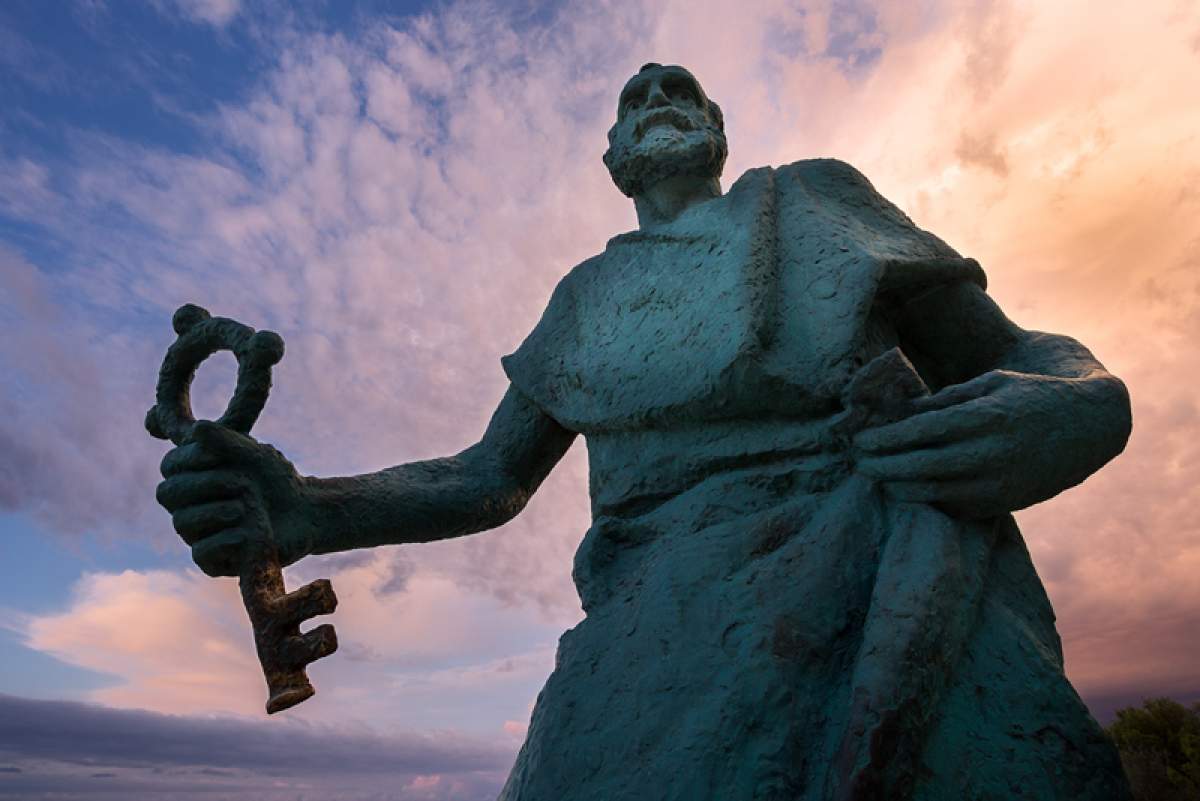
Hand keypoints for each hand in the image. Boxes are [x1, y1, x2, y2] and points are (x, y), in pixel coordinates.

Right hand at [156, 420, 314, 576]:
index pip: (170, 466)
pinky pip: (202, 553)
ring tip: (244, 507)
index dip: (188, 458)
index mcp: (193, 476)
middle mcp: (189, 505)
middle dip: (202, 484)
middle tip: (238, 482)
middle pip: (169, 494)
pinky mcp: (215, 560)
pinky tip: (246, 534)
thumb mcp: (254, 453)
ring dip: (214, 511)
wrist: (306, 511)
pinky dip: (223, 540)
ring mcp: (199, 533)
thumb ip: (226, 440)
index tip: (218, 455)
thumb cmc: (275, 479)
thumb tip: (197, 428)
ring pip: (183, 523)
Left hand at [852, 369, 1103, 517]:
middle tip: (857, 462)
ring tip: (878, 477)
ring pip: (933, 493)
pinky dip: (928, 500)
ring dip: (898, 487)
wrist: (1091, 427)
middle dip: (881, 466)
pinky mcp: (1004, 504)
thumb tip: (902, 412)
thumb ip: (946, 398)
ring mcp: (999, 483)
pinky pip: (955, 508)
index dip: (884, 438)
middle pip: (919, 466)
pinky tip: (911, 489)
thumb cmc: (1032, 395)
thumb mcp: (991, 383)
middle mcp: (991, 453)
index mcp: (986, 417)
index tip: (859, 440)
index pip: (920, 431)